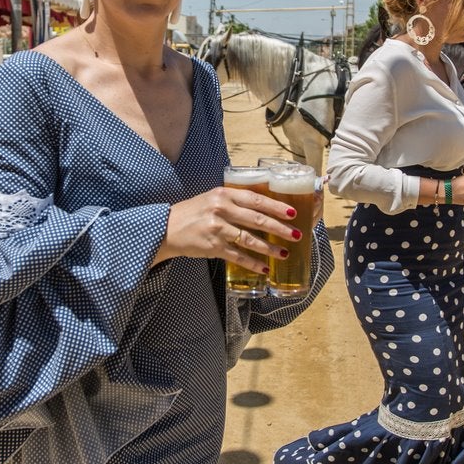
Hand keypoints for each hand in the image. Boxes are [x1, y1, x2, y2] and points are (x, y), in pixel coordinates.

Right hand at [156, 185, 304, 273]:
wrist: (166, 228)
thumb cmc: (193, 212)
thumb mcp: (212, 198)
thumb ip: (234, 200)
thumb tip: (263, 207)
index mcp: (223, 194)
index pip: (256, 199)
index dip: (276, 207)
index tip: (292, 213)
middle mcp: (221, 209)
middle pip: (257, 219)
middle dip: (280, 228)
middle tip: (296, 234)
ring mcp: (217, 229)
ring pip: (250, 240)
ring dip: (270, 248)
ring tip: (284, 253)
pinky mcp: (212, 247)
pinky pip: (237, 256)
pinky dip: (253, 263)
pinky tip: (264, 269)